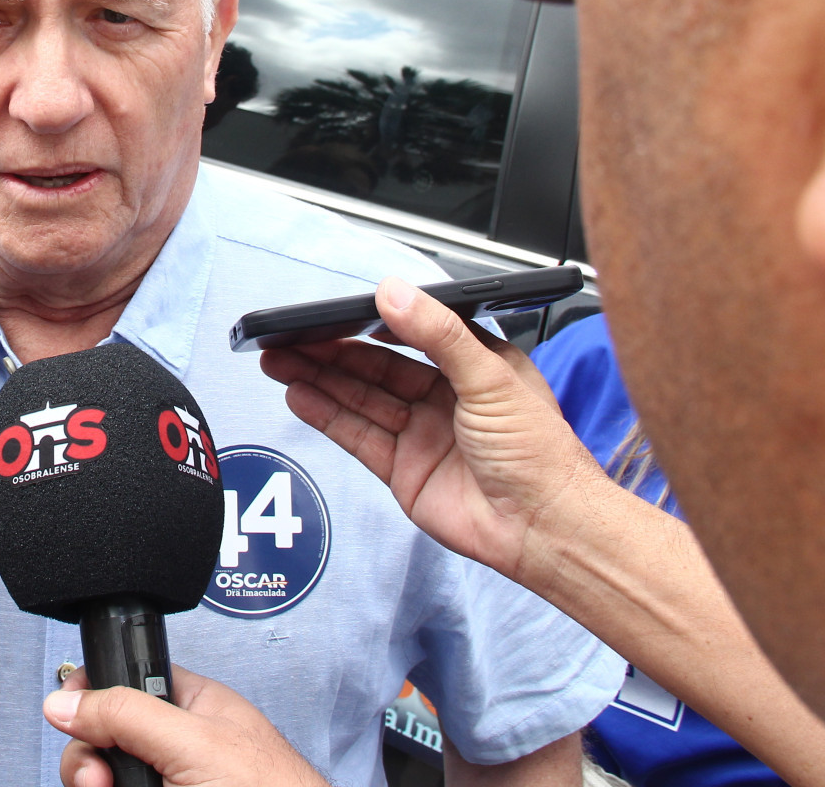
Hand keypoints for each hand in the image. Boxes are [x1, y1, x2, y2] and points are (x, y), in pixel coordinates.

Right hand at [45, 666, 327, 786]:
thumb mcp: (193, 742)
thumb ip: (128, 715)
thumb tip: (65, 702)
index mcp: (193, 708)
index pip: (127, 684)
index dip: (93, 695)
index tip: (67, 712)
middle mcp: (177, 748)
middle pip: (105, 741)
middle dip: (89, 759)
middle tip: (101, 779)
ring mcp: (170, 785)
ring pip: (108, 781)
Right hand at [258, 277, 601, 579]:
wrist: (544, 530)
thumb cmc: (540, 456)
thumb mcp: (490, 377)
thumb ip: (439, 333)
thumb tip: (396, 294)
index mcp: (475, 366)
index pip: (414, 335)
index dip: (373, 323)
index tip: (336, 312)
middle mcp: (445, 399)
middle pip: (375, 367)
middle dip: (330, 351)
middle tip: (290, 339)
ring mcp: (422, 435)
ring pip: (360, 399)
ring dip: (320, 380)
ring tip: (279, 363)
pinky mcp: (404, 471)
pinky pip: (357, 436)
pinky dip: (326, 416)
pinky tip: (300, 397)